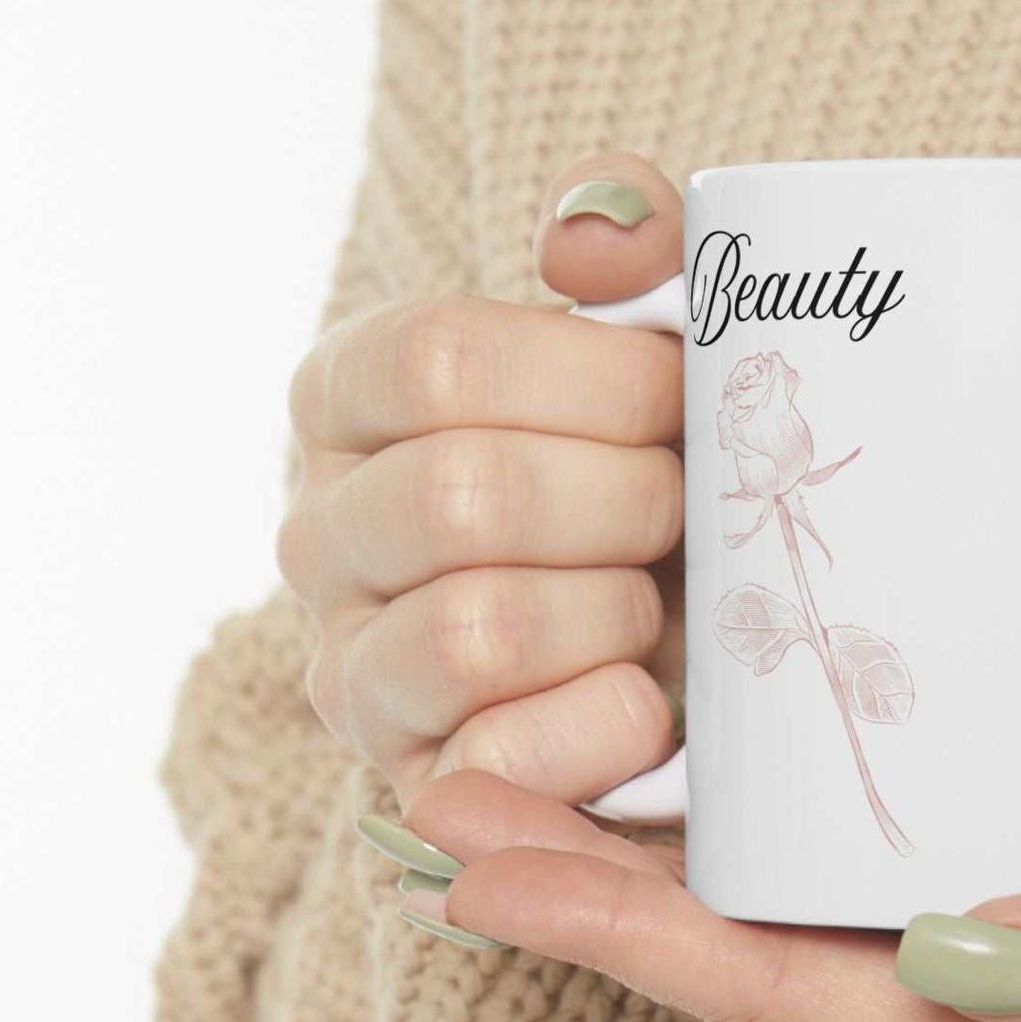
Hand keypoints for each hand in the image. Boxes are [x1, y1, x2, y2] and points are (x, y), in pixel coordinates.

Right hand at [279, 154, 686, 806]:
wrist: (699, 636)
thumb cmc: (667, 467)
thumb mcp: (663, 338)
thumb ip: (634, 245)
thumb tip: (588, 237)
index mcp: (352, 398)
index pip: (437, 360)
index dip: (596, 380)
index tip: (680, 395)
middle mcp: (321, 532)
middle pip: (463, 496)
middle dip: (625, 502)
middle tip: (685, 509)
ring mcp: (354, 670)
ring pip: (474, 630)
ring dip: (614, 613)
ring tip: (653, 603)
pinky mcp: (416, 785)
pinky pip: (500, 759)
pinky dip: (607, 724)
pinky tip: (649, 698)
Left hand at [389, 765, 1020, 1021]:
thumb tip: (970, 956)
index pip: (794, 1005)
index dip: (628, 941)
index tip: (479, 861)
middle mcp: (1017, 1021)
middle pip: (763, 964)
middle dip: (596, 895)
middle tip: (446, 797)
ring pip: (808, 919)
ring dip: (664, 857)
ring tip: (534, 771)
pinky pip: (887, 867)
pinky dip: (779, 820)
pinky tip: (733, 755)